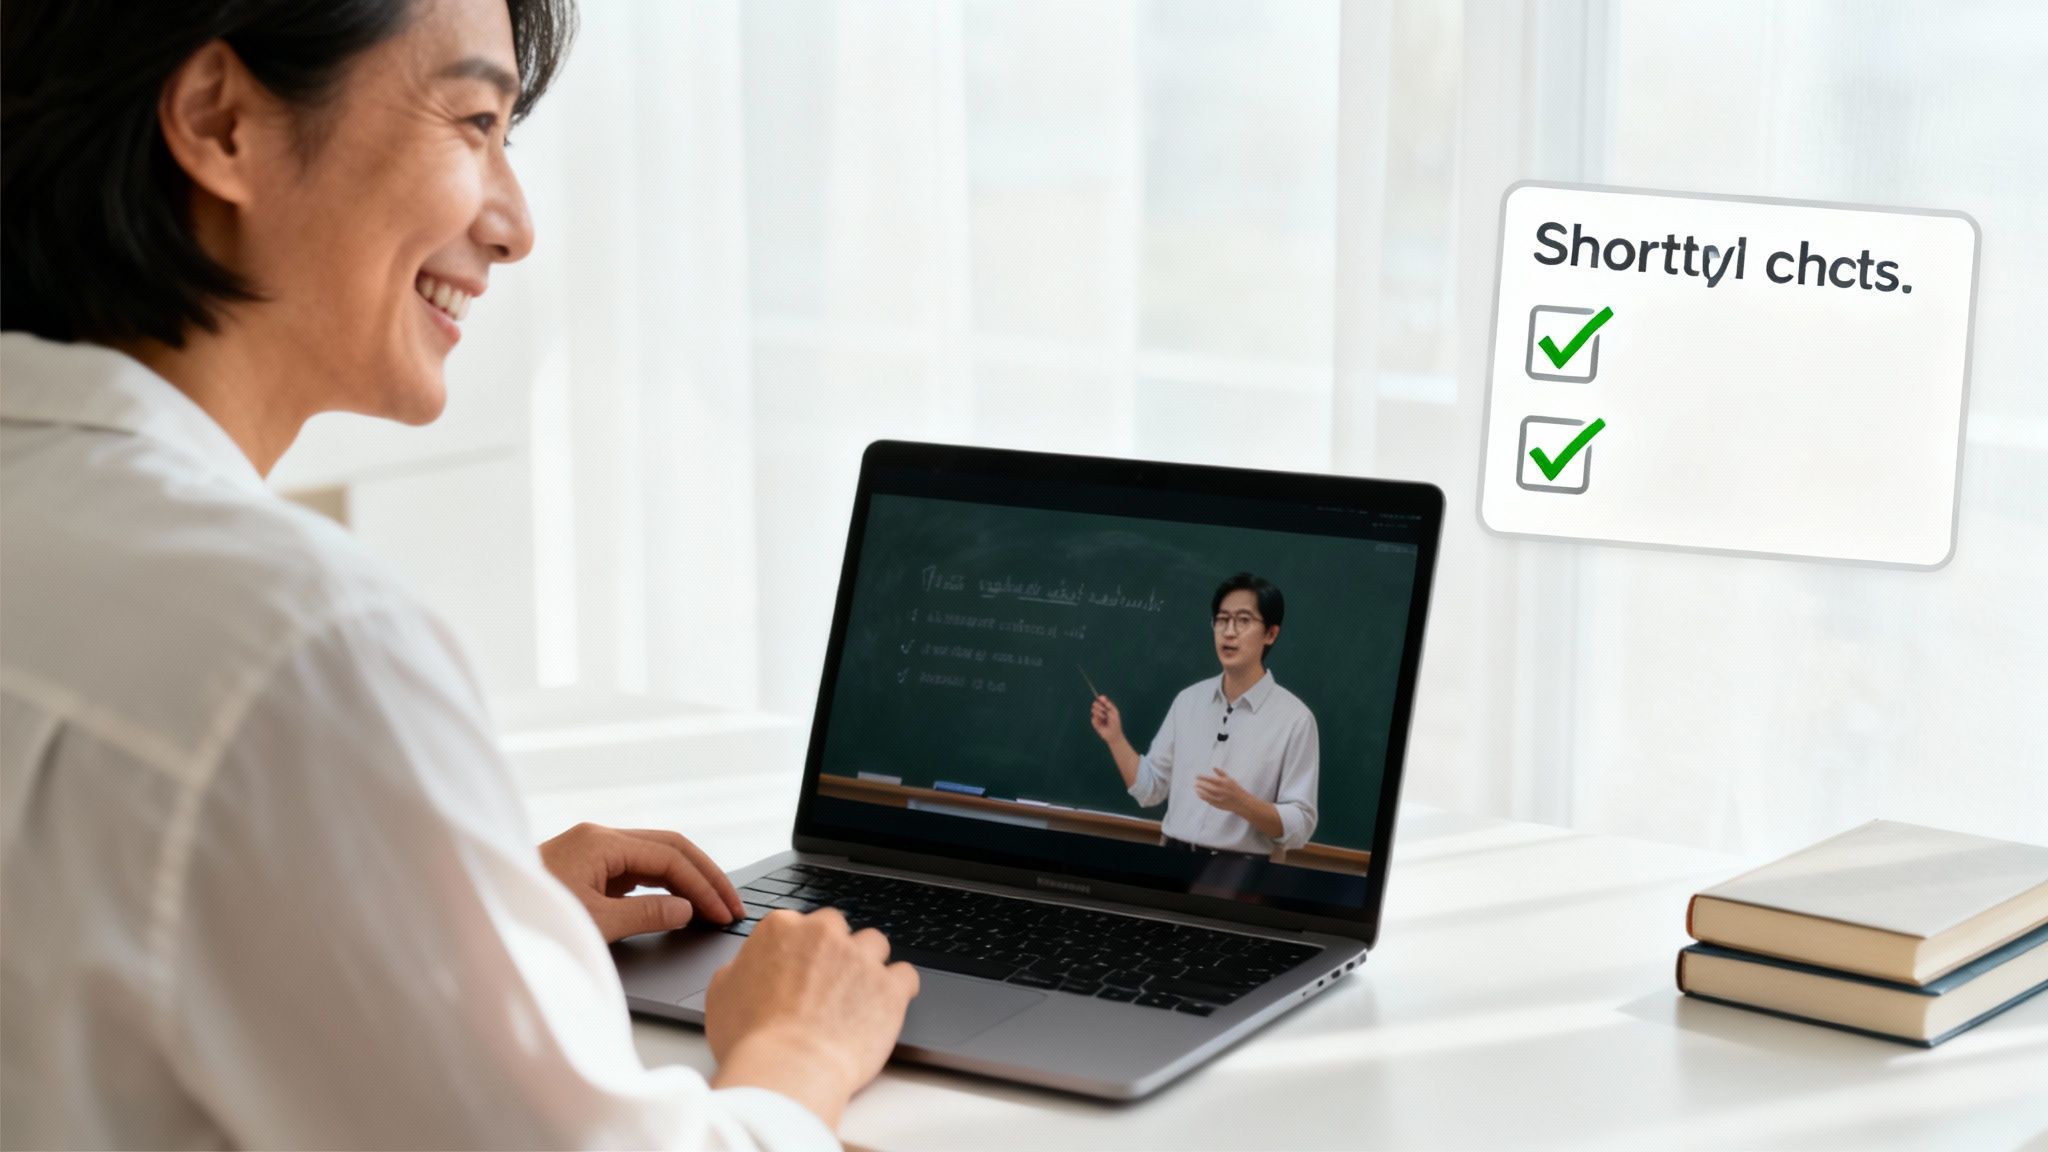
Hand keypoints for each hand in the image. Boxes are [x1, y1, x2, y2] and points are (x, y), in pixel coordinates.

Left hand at [538, 823, 745, 941]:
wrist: (482, 921)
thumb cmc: (529, 921)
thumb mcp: (594, 925)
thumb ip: (646, 916)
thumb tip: (686, 910)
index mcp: (601, 842)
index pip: (670, 857)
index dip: (703, 885)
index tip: (725, 913)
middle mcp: (598, 838)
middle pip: (669, 847)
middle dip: (705, 875)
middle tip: (733, 906)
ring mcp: (592, 851)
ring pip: (654, 856)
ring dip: (686, 879)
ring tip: (714, 907)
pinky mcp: (586, 867)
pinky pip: (636, 869)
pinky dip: (662, 885)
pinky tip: (677, 904)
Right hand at [707, 908, 920, 1128]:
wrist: (787, 1070)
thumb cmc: (750, 1039)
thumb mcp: (721, 994)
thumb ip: (740, 967)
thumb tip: (748, 964)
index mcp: (781, 929)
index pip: (798, 924)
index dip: (799, 950)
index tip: (799, 970)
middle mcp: (824, 934)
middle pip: (838, 928)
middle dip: (834, 950)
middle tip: (826, 984)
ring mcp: (860, 958)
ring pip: (874, 944)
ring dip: (868, 964)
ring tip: (858, 994)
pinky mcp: (890, 986)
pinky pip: (906, 975)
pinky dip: (898, 988)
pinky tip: (886, 1004)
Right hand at [1089, 695, 1122, 743]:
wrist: (1113, 734)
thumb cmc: (1115, 723)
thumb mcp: (1113, 712)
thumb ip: (1108, 704)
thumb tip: (1101, 696)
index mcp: (1106, 707)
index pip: (1101, 700)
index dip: (1100, 699)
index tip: (1100, 699)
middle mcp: (1100, 710)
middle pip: (1096, 703)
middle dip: (1100, 707)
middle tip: (1105, 711)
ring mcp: (1097, 716)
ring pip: (1094, 710)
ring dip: (1100, 714)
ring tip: (1105, 719)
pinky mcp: (1094, 722)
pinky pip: (1093, 718)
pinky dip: (1098, 720)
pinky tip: (1101, 724)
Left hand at [1194, 767, 1255, 815]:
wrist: (1243, 802)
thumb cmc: (1235, 789)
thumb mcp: (1230, 779)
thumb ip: (1221, 773)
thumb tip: (1213, 767)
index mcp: (1224, 782)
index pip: (1210, 779)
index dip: (1202, 777)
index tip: (1196, 776)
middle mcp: (1221, 790)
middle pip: (1207, 787)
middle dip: (1200, 784)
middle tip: (1195, 782)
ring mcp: (1220, 798)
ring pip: (1206, 794)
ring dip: (1199, 791)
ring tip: (1195, 788)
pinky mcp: (1219, 804)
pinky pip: (1208, 800)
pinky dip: (1203, 797)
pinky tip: (1199, 794)